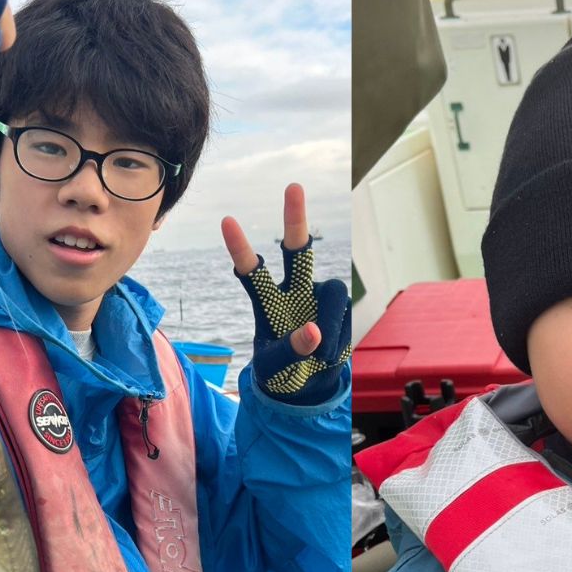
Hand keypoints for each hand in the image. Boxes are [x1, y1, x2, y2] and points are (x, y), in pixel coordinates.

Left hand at [223, 183, 350, 403]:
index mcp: (268, 302)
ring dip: (329, 323)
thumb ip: (291, 351)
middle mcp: (295, 291)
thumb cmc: (280, 372)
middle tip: (292, 186)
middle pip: (297, 250)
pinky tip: (328, 357)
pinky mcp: (342, 311)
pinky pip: (344, 319)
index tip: (227, 221)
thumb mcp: (275, 368)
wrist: (306, 385)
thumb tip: (314, 332)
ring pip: (333, 293)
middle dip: (295, 219)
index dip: (240, 248)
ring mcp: (320, 299)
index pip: (252, 271)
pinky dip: (337, 341)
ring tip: (321, 356)